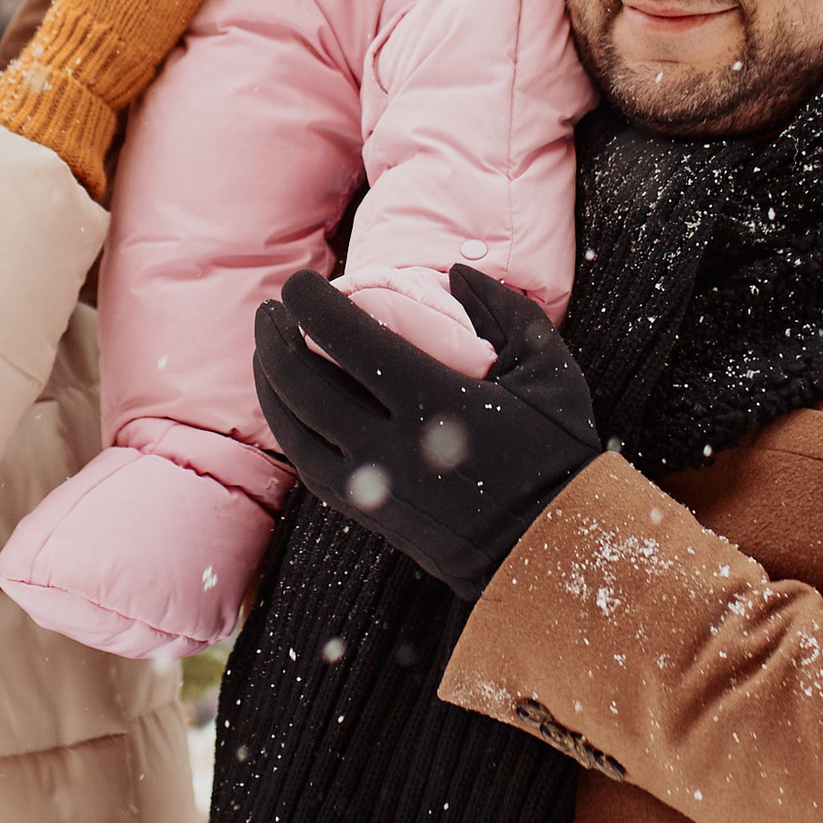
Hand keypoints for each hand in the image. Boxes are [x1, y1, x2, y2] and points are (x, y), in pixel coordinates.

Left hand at [252, 265, 600, 602]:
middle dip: (275, 339)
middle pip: (302, 383)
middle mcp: (391, 447)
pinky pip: (309, 468)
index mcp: (434, 403)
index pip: (347, 339)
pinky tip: (287, 405)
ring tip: (266, 351)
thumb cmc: (556, 454)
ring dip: (269, 384)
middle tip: (271, 310)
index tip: (300, 283)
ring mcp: (374, 487)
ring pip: (293, 430)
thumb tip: (454, 272)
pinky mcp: (370, 516)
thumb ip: (504, 310)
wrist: (550, 551)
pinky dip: (289, 430)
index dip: (311, 305)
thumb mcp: (547, 370)